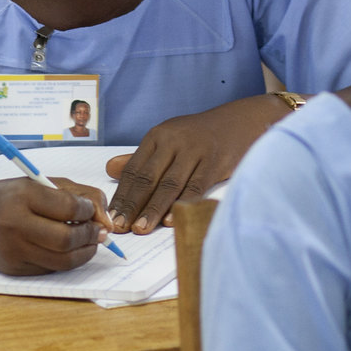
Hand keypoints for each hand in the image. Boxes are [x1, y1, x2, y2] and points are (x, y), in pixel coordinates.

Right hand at [0, 177, 106, 275]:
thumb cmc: (10, 197)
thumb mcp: (41, 184)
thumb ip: (78, 194)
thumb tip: (106, 221)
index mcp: (23, 196)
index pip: (70, 207)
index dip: (90, 211)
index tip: (91, 211)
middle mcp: (15, 224)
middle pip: (67, 239)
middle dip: (90, 236)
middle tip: (98, 232)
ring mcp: (13, 250)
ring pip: (63, 261)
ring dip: (84, 252)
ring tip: (88, 242)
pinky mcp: (13, 269)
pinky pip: (50, 270)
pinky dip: (65, 260)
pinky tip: (65, 249)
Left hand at [103, 109, 252, 232]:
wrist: (239, 122)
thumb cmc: (199, 137)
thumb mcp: (168, 140)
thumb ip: (142, 158)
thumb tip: (110, 169)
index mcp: (157, 136)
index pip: (134, 169)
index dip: (122, 195)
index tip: (111, 216)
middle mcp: (174, 140)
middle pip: (148, 177)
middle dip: (132, 205)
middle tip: (119, 226)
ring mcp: (195, 150)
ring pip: (170, 184)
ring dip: (153, 208)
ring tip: (140, 228)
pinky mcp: (215, 161)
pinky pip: (196, 186)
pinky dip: (182, 204)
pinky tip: (171, 219)